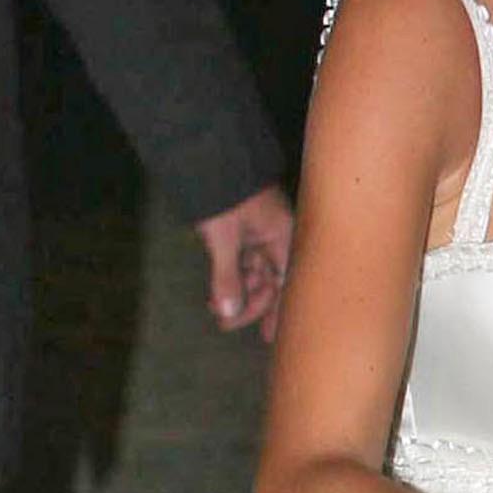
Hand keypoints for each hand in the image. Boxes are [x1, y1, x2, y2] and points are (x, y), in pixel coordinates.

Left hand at [197, 184, 293, 338]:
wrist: (207, 156)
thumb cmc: (222, 195)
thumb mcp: (223, 240)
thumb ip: (226, 277)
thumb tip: (228, 312)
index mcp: (282, 236)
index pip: (285, 282)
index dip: (276, 311)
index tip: (268, 336)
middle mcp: (275, 236)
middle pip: (270, 280)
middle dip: (249, 303)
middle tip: (224, 321)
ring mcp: (258, 232)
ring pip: (254, 272)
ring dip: (237, 291)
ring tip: (213, 306)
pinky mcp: (243, 229)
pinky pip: (242, 260)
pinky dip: (230, 276)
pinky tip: (216, 290)